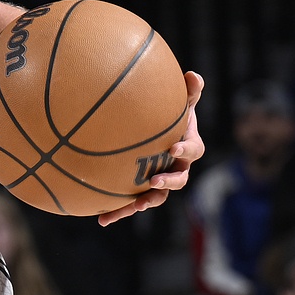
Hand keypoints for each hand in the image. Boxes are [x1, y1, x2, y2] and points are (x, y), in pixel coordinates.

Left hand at [99, 72, 204, 225]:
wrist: (149, 131)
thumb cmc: (167, 114)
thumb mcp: (177, 102)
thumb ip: (187, 92)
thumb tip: (193, 75)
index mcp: (186, 147)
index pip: (193, 150)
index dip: (186, 148)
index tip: (175, 146)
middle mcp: (175, 168)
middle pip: (178, 181)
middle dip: (167, 184)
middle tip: (154, 183)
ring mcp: (157, 180)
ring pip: (155, 197)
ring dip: (144, 202)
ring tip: (134, 207)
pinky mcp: (139, 190)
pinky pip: (130, 202)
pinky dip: (117, 211)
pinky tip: (101, 220)